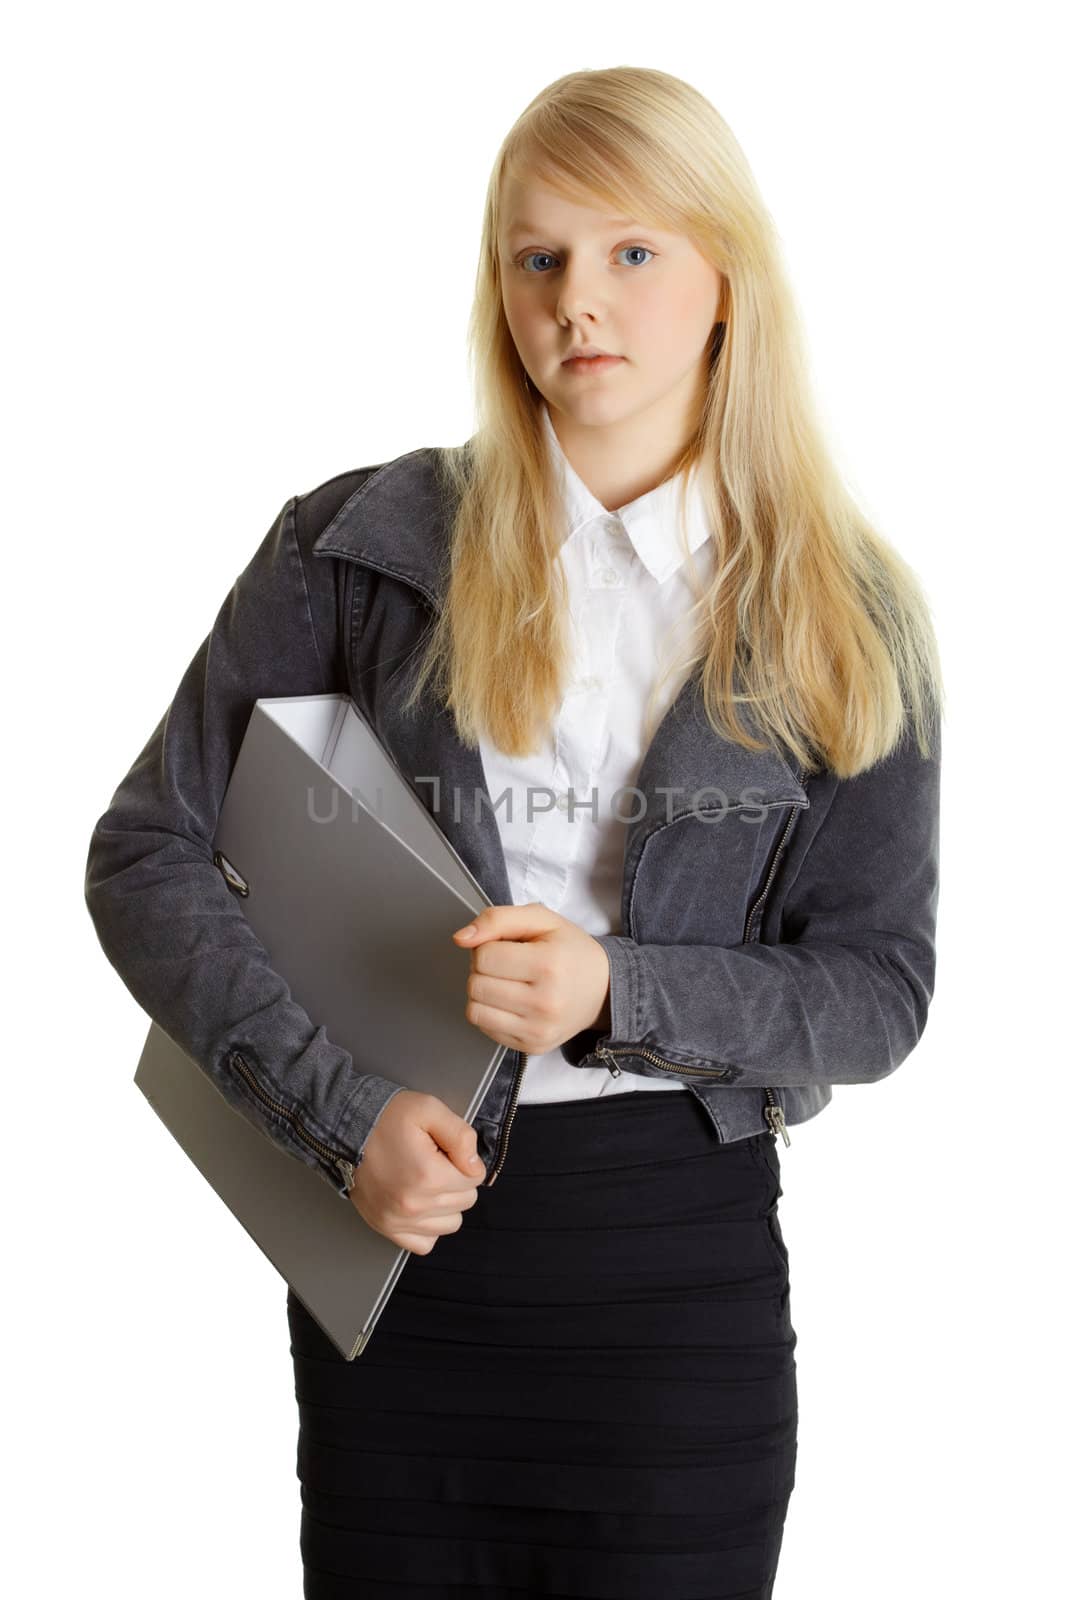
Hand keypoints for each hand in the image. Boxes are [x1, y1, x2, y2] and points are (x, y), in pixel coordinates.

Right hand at [347, 1089, 485, 1253]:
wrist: (346, 1128)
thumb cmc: (385, 1118)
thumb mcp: (429, 1109)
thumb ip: (461, 1136)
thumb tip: (475, 1165)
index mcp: (429, 1175)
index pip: (475, 1178)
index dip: (464, 1160)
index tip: (444, 1150)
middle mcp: (414, 1205)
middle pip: (465, 1201)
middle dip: (455, 1180)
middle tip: (432, 1161)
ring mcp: (399, 1221)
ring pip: (450, 1223)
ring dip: (444, 1204)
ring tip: (424, 1180)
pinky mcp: (386, 1228)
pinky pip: (425, 1243)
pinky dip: (428, 1226)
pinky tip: (419, 1203)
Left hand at [451, 902, 611, 1054]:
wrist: (603, 990)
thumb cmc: (570, 951)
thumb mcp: (541, 920)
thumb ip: (497, 919)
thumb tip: (460, 938)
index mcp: (549, 964)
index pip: (484, 956)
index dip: (489, 946)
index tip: (508, 947)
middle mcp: (545, 1002)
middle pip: (476, 984)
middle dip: (484, 970)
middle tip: (509, 965)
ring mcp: (538, 1030)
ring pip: (475, 1009)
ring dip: (484, 992)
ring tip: (508, 983)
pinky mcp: (531, 1047)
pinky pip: (485, 1028)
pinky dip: (491, 1012)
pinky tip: (512, 1002)